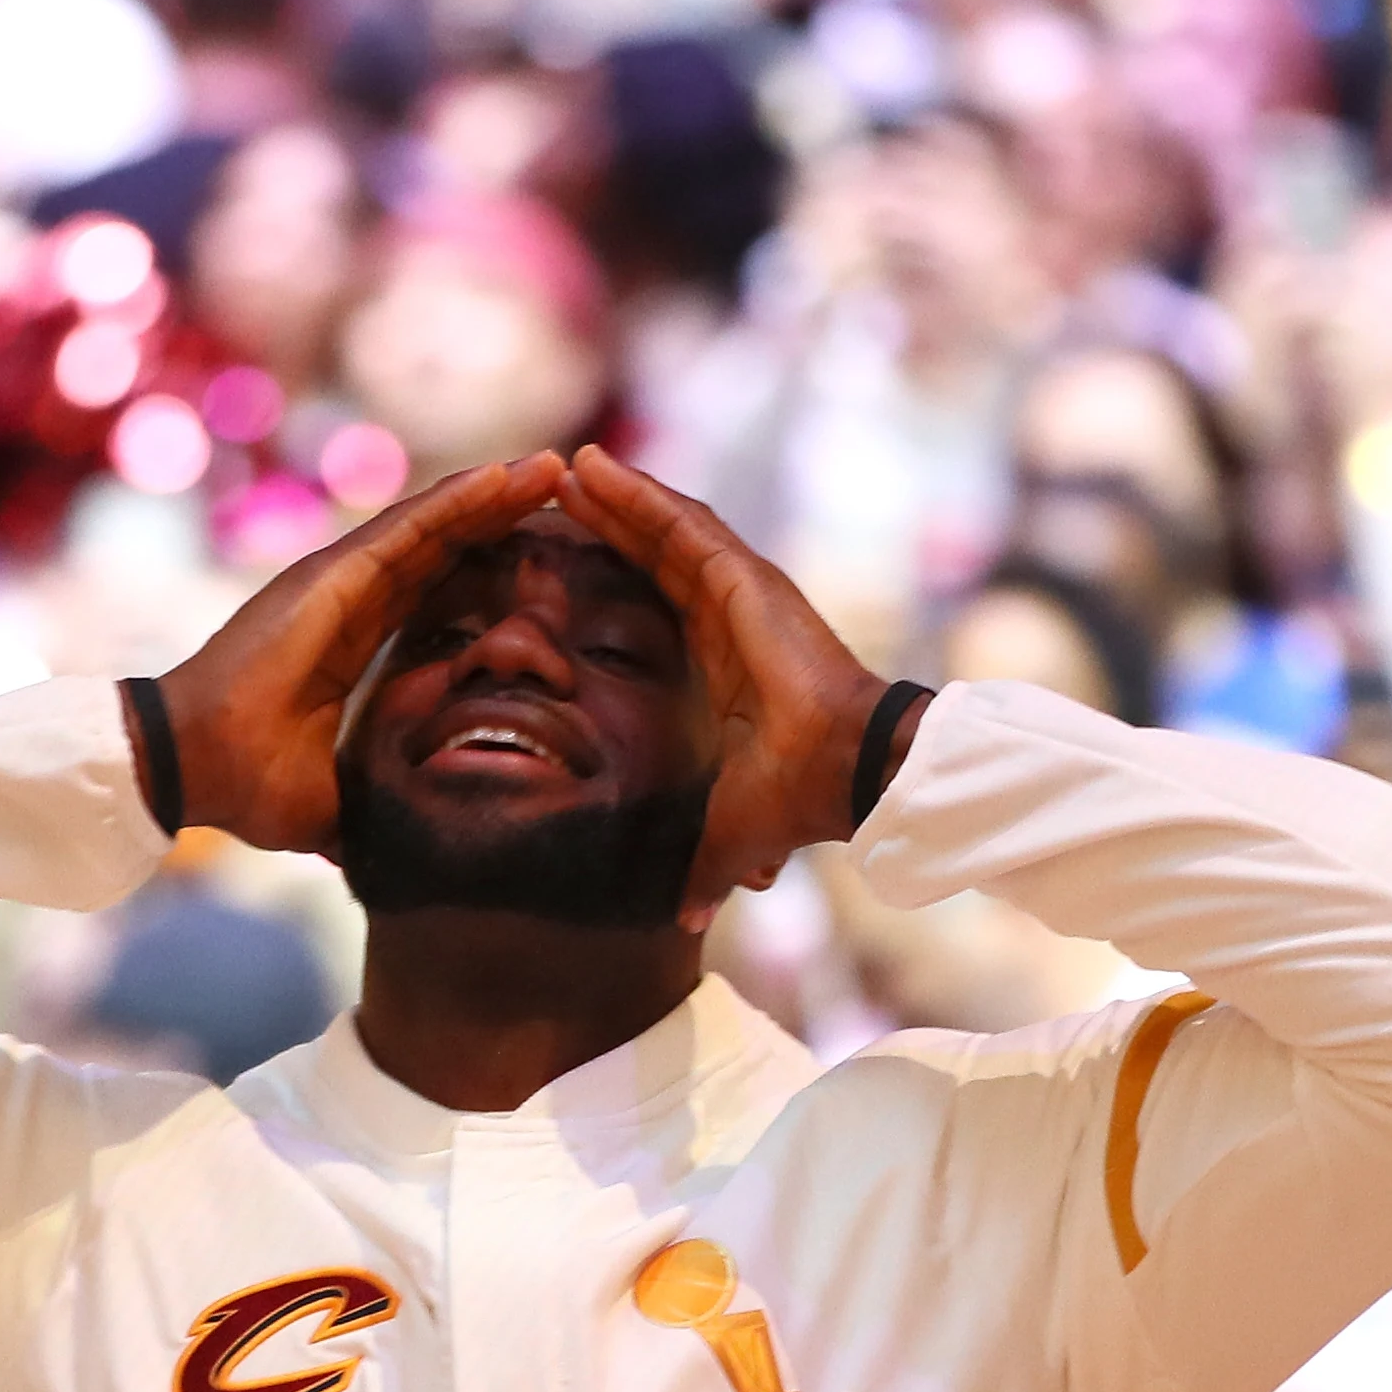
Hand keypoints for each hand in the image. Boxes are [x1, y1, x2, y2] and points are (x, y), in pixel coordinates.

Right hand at [149, 454, 561, 854]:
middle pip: (444, 547)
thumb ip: (382, 804)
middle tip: (564, 489)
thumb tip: (414, 856)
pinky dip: (457, 500)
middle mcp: (351, 599)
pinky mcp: (333, 573)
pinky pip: (407, 527)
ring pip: (433, 524)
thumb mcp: (344, 798)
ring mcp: (340, 580)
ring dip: (494, 495)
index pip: (437, 594)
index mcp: (356, 643)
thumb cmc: (254, 786)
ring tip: (550, 468)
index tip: (543, 558)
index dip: (488, 570)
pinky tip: (503, 478)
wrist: (196, 768)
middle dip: (502, 518)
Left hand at [554, 445, 904, 909]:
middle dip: (606, 523)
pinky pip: (681, 524)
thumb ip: (701, 867)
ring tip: (561, 468)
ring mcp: (740, 588)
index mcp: (721, 657)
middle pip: (653, 552)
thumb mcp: (726, 834)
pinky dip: (637, 495)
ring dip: (613, 496)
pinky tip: (592, 470)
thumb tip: (683, 924)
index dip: (614, 574)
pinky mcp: (745, 576)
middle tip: (548, 497)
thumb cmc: (794, 799)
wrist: (843, 775)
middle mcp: (730, 613)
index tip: (566, 562)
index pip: (657, 600)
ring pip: (664, 526)